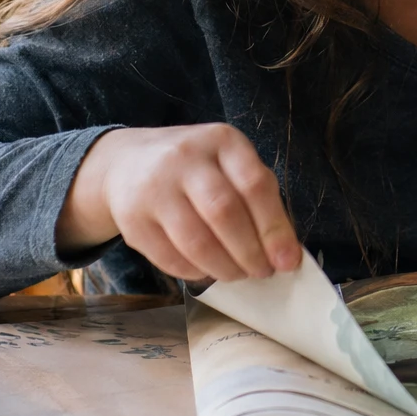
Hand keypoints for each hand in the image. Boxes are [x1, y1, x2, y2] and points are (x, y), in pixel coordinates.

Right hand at [56, 124, 304, 280]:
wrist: (128, 161)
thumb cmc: (196, 169)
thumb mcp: (230, 164)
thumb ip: (259, 199)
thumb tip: (285, 253)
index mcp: (222, 141)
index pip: (255, 185)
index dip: (275, 228)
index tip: (288, 261)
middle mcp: (185, 158)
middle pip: (224, 213)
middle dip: (250, 252)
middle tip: (262, 272)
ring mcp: (154, 187)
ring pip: (196, 241)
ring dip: (224, 268)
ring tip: (237, 274)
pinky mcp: (131, 219)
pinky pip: (170, 258)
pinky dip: (195, 272)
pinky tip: (206, 271)